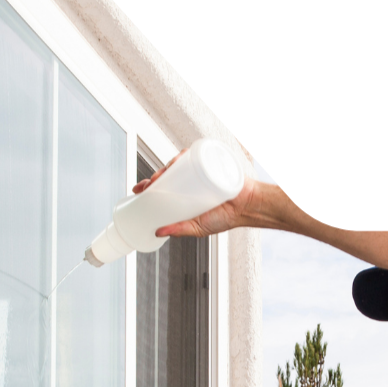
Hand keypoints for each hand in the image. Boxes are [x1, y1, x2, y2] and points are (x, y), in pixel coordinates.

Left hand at [131, 151, 283, 238]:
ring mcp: (200, 169)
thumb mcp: (197, 227)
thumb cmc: (226, 217)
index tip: (139, 189)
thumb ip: (179, 229)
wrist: (248, 207)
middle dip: (155, 176)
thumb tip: (158, 231)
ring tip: (161, 175)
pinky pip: (194, 154)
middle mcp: (191, 180)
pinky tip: (176, 160)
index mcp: (187, 194)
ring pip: (178, 163)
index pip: (164, 187)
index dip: (150, 187)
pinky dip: (184, 155)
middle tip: (149, 184)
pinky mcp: (210, 161)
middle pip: (168, 173)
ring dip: (166, 167)